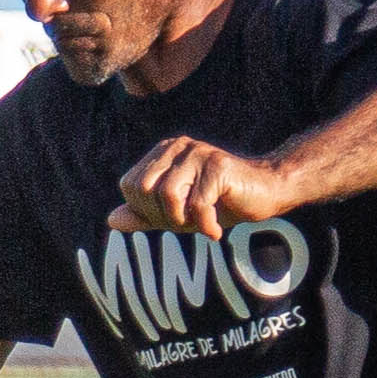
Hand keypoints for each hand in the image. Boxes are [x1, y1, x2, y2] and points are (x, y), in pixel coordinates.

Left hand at [108, 137, 289, 237]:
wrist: (265, 194)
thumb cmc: (220, 203)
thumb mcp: (176, 213)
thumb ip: (144, 215)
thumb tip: (111, 220)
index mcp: (162, 152)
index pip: (129, 185)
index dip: (145, 211)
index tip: (173, 218)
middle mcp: (176, 146)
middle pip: (144, 189)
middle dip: (162, 217)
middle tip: (188, 223)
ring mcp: (198, 153)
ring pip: (168, 196)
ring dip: (184, 221)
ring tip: (202, 224)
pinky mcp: (218, 166)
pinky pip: (197, 205)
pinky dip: (205, 226)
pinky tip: (216, 231)